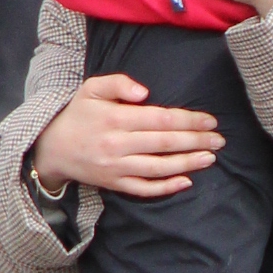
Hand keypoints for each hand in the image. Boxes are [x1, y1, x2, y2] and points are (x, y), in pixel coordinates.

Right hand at [29, 73, 221, 200]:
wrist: (52, 148)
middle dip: (196, 141)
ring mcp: (116, 167)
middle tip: (220, 139)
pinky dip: (166, 187)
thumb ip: (118, 82)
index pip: (160, 119)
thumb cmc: (78, 114)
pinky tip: (186, 181)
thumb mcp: (92, 88)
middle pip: (164, 143)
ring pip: (159, 167)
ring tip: (211, 158)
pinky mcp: (115, 184)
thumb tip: (144, 92)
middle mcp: (117, 144)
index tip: (209, 120)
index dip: (188, 120)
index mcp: (115, 118)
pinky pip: (144, 189)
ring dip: (188, 163)